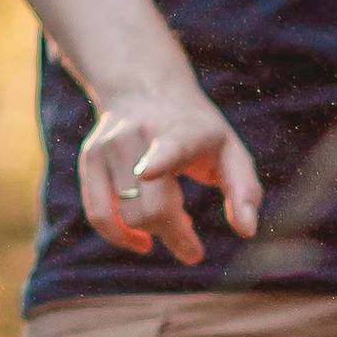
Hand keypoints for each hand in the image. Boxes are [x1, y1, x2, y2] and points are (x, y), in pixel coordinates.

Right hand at [79, 79, 261, 263]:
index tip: (148, 171)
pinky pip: (99, 215)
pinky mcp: (90, 158)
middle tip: (193, 247)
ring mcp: (108, 146)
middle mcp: (138, 135)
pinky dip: (120, 236)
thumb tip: (246, 231)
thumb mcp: (230, 151)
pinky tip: (141, 240)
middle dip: (176, 236)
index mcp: (181, 131)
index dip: (159, 160)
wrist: (146, 89)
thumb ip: (244, 190)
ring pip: (128, 217)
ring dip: (153, 234)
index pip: (169, 147)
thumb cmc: (197, 132)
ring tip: (174, 227)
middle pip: (152, 208)